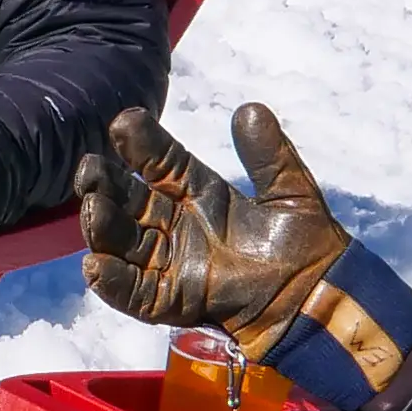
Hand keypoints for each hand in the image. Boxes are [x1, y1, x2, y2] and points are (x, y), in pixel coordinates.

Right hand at [76, 103, 411, 410]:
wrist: (320, 297)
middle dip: (106, 185)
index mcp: (201, 195)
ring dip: (103, 228)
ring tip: (91, 209)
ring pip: (124, 244)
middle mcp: (179, 227)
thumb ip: (267, 153)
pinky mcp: (176, 302)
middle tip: (91, 169)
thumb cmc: (309, 245)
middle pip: (130, 202)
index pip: (161, 163)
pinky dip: (114, 283)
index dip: (142, 144)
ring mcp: (174, 265)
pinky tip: (95, 264)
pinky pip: (136, 293)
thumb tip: (249, 108)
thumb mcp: (290, 189)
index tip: (124, 123)